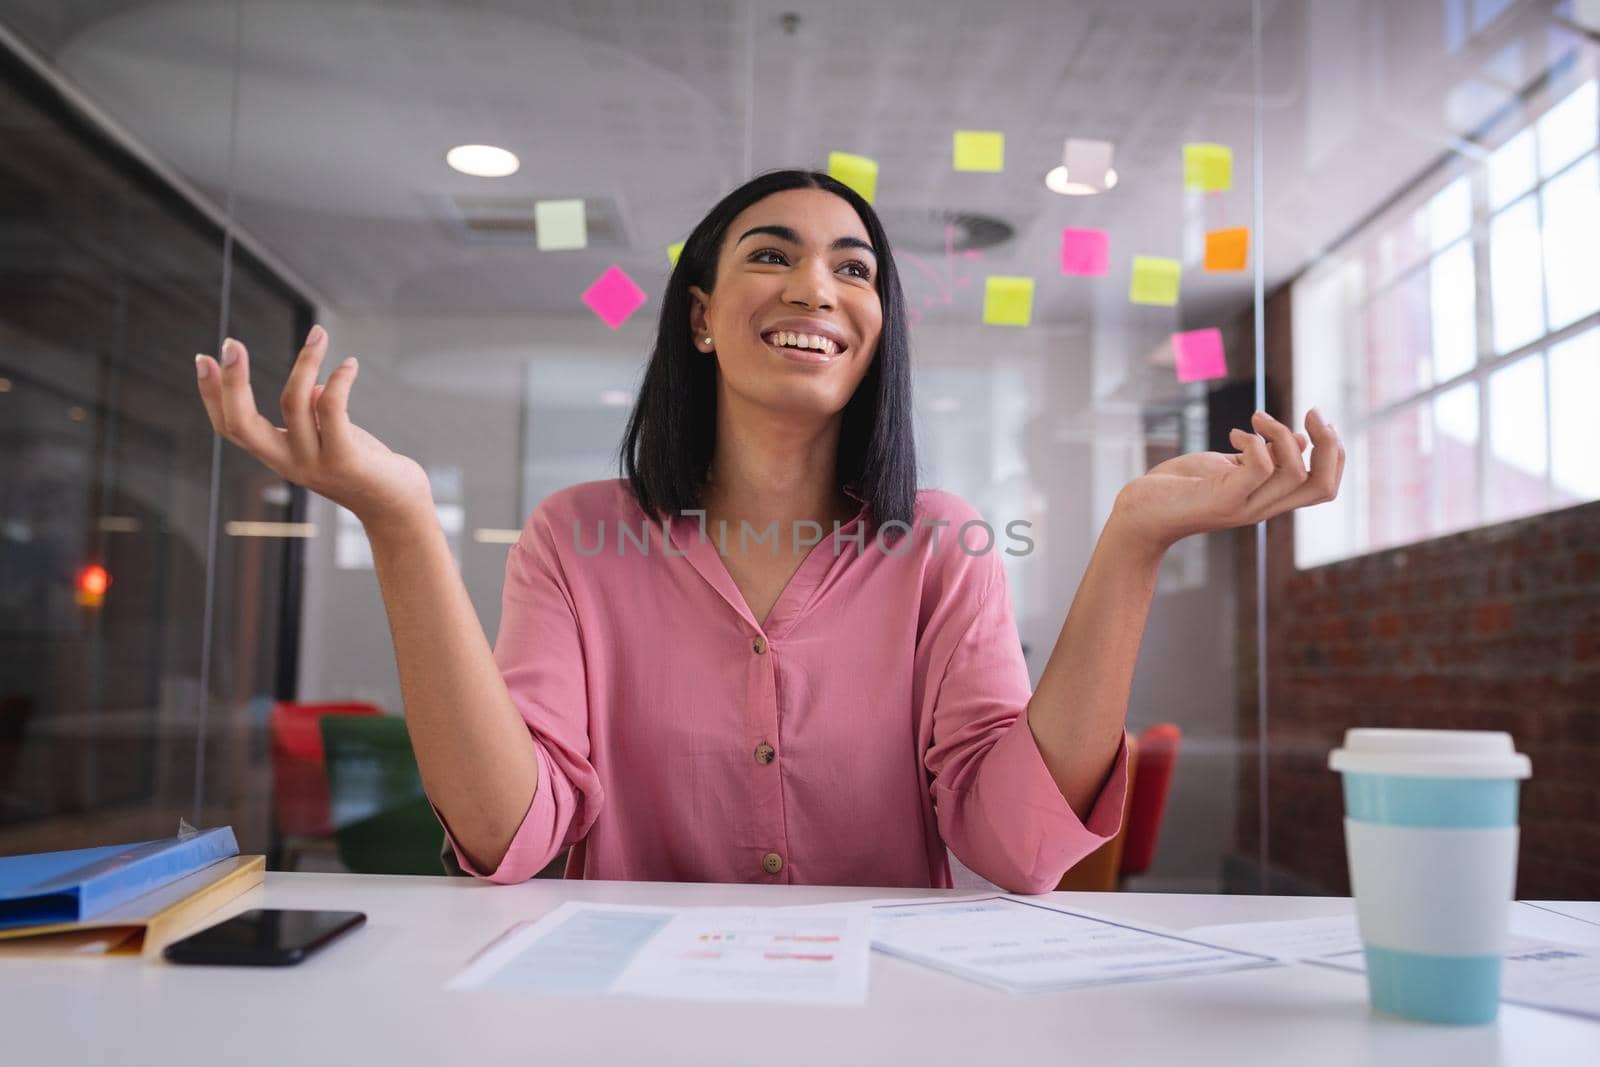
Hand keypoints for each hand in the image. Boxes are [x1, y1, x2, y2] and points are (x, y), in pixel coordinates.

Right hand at [195, 327, 432, 527]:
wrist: (397, 508)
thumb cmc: (365, 467)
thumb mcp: (332, 438)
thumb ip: (314, 416)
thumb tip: (312, 386)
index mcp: (278, 456)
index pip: (231, 427)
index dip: (212, 394)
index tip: (203, 358)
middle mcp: (289, 463)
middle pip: (243, 422)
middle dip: (232, 382)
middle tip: (231, 343)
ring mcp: (314, 463)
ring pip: (294, 402)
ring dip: (305, 361)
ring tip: (320, 334)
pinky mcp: (345, 459)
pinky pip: (331, 408)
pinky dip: (339, 380)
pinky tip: (350, 364)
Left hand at [1108, 408, 1345, 556]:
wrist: (1138, 515)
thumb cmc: (1180, 488)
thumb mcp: (1229, 467)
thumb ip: (1264, 458)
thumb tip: (1301, 441)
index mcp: (1269, 499)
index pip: (1323, 487)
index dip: (1334, 454)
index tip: (1318, 421)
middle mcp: (1263, 508)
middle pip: (1322, 485)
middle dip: (1329, 444)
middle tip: (1312, 412)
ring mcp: (1244, 507)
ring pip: (1295, 474)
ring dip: (1281, 433)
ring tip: (1255, 418)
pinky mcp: (1222, 500)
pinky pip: (1259, 469)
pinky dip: (1255, 443)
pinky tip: (1233, 435)